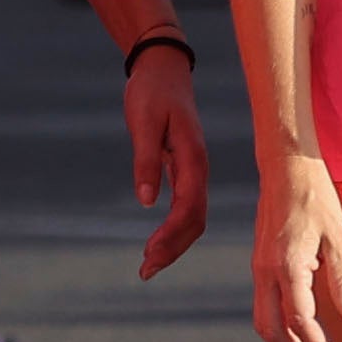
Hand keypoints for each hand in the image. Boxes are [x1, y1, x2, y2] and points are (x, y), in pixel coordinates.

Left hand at [123, 41, 208, 277]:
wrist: (162, 69)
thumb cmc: (151, 92)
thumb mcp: (142, 122)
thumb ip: (146, 160)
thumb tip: (146, 201)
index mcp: (193, 158)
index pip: (188, 207)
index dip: (171, 234)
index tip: (149, 255)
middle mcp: (198, 168)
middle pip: (195, 220)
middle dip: (173, 248)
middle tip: (145, 272)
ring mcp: (193, 170)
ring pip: (192, 217)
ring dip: (174, 243)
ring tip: (148, 265)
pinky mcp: (184, 169)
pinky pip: (185, 206)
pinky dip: (173, 228)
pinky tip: (157, 242)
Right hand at [249, 157, 341, 341]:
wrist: (286, 167)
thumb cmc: (317, 198)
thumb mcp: (340, 238)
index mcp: (286, 266)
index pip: (300, 321)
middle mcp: (266, 271)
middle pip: (272, 331)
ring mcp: (260, 268)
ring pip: (263, 322)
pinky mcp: (261, 265)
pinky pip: (265, 307)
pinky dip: (279, 330)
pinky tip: (298, 337)